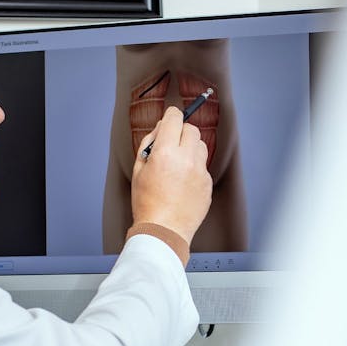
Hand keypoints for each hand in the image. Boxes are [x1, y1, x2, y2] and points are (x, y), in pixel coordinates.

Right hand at [130, 106, 212, 244]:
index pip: (175, 118)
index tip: (170, 117)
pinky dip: (194, 168)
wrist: (163, 231)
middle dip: (181, 132)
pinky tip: (182, 183)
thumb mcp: (139, 170)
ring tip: (177, 164)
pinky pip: (203, 167)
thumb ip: (149, 144)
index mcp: (166, 153)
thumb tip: (161, 129)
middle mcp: (186, 159)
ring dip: (190, 148)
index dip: (171, 115)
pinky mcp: (208, 185)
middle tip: (171, 143)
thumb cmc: (147, 203)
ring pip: (200, 146)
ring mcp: (200, 172)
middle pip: (191, 129)